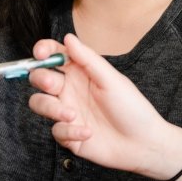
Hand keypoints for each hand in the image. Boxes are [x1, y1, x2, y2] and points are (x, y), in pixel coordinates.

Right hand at [26, 33, 181, 179]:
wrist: (142, 143)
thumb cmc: (131, 108)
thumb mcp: (111, 80)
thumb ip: (88, 59)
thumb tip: (68, 37)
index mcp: (81, 73)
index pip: (55, 55)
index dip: (43, 51)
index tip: (40, 54)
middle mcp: (71, 90)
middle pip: (40, 78)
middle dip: (41, 78)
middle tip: (53, 85)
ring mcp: (68, 112)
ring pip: (39, 103)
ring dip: (51, 108)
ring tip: (72, 115)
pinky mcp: (68, 135)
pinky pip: (56, 131)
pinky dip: (70, 132)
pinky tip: (88, 133)